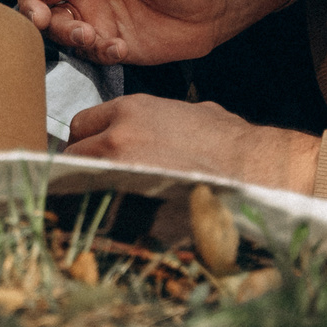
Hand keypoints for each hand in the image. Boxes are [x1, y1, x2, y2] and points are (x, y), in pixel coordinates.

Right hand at [0, 0, 296, 67]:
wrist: (214, 9)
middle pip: (41, 0)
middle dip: (35, 11)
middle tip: (43, 18)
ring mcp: (95, 16)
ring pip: (59, 29)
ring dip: (67, 34)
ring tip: (90, 36)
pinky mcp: (108, 42)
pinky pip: (87, 51)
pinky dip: (95, 51)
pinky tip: (116, 46)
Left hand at [63, 95, 320, 193]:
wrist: (253, 168)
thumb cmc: (230, 143)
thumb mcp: (190, 113)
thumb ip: (157, 120)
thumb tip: (151, 132)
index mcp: (131, 110)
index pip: (82, 124)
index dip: (88, 141)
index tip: (95, 153)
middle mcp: (117, 137)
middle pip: (73, 152)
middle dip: (83, 166)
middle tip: (100, 179)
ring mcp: (120, 170)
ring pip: (80, 180)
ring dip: (90, 189)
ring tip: (111, 200)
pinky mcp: (130, 201)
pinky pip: (100, 207)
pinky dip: (105, 212)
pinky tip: (120, 217)